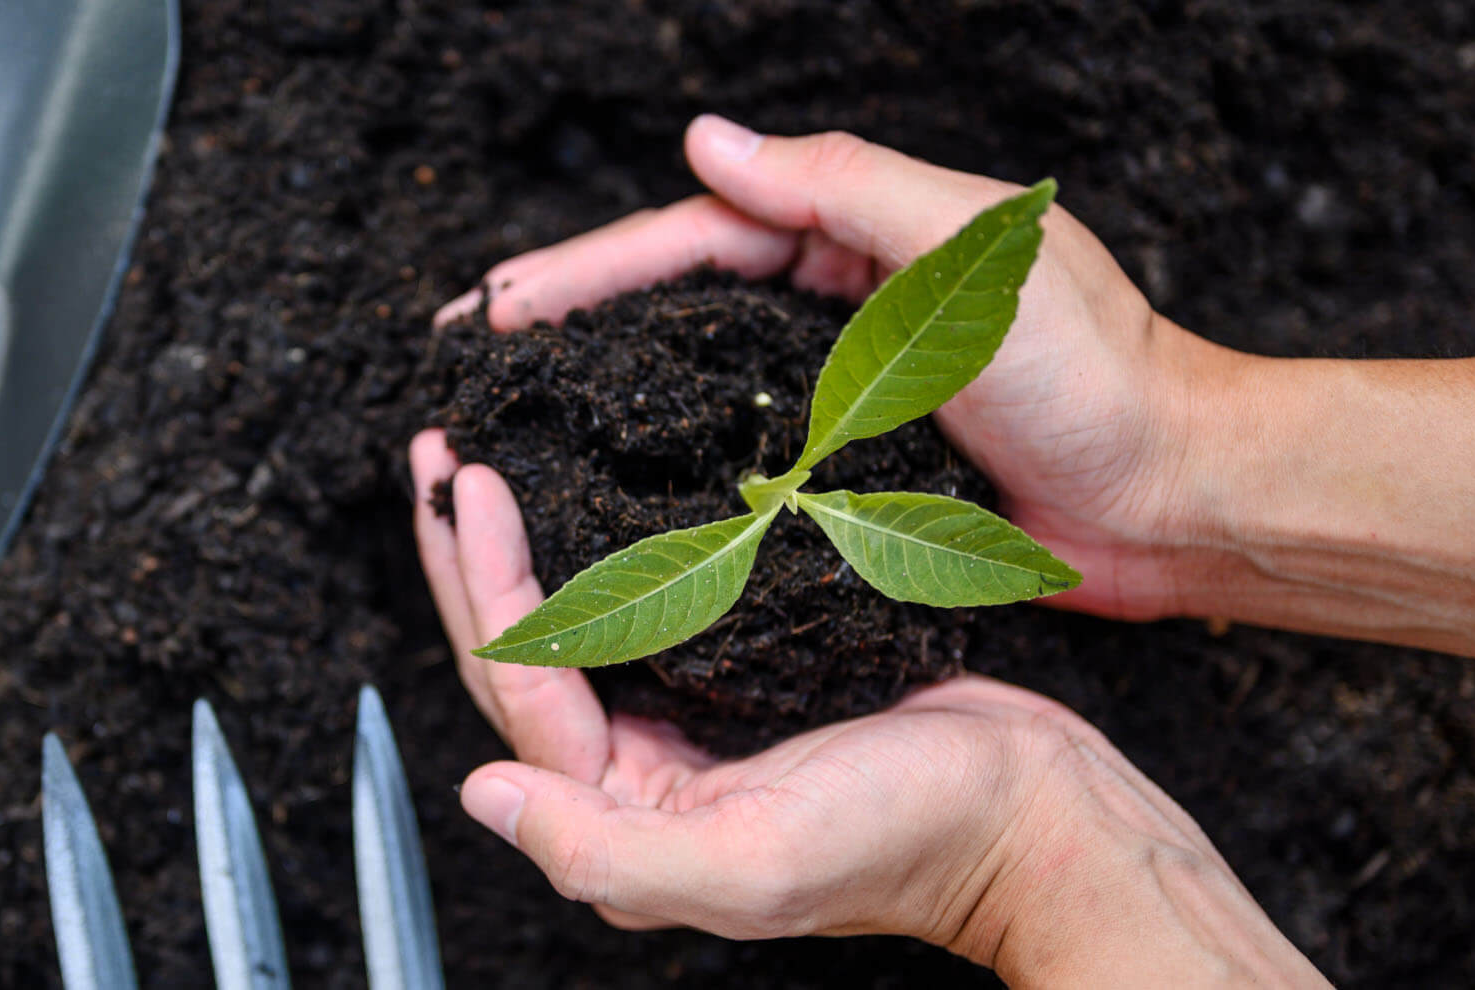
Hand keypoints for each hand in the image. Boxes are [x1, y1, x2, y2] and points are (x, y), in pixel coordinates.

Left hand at [409, 430, 1323, 984]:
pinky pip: (658, 596)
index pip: (523, 689)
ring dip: (531, 538)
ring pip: (586, 615)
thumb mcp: (753, 861)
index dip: (484, 584)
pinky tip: (598, 485)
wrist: (1035, 813)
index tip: (466, 483)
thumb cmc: (911, 840)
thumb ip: (605, 848)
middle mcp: (643, 769)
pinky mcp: (747, 670)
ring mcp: (694, 716)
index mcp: (627, 815)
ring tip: (491, 457)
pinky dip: (615, 538)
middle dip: (475, 553)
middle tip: (440, 452)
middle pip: (532, 648)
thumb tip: (481, 797)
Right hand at [435, 115, 1234, 621]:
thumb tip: (707, 143)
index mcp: (861, 233)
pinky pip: (745, 452)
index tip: (502, 302)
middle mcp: (842, 304)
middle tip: (472, 354)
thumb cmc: (1096, 374)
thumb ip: (840, 187)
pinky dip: (674, 460)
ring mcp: (845, 388)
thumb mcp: (969, 252)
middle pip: (677, 302)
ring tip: (512, 417)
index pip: (698, 236)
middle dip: (570, 321)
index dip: (591, 268)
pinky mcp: (858, 469)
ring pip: (699, 377)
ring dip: (607, 389)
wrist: (1176, 498)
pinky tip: (617, 486)